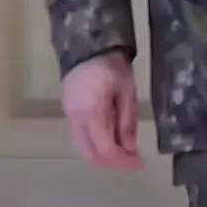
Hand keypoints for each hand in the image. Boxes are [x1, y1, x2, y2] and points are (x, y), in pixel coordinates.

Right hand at [61, 50, 142, 169]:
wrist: (88, 42)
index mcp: (92, 113)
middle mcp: (76, 119)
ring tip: (124, 147)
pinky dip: (95, 142)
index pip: (106, 150)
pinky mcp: (67, 110)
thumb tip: (130, 149)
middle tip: (132, 158)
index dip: (123, 161)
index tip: (140, 164)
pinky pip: (80, 136)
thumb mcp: (127, 90)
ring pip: (84, 147)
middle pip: (91, 154)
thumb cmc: (112, 64)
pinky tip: (111, 134)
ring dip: (103, 153)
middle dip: (113, 161)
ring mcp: (68, 115)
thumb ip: (127, 121)